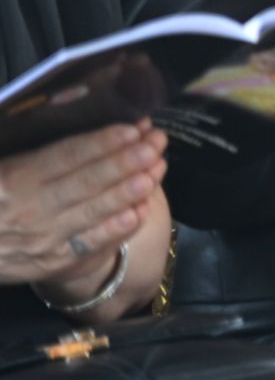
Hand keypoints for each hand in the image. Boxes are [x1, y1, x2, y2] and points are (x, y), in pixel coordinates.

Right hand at [0, 122, 164, 296]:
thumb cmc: (0, 196)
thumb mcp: (3, 167)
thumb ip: (39, 151)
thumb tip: (81, 117)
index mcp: (14, 178)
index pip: (64, 156)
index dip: (100, 142)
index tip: (132, 129)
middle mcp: (29, 209)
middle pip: (84, 182)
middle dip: (124, 162)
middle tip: (154, 144)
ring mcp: (43, 238)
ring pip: (92, 211)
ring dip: (127, 192)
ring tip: (154, 172)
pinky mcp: (54, 262)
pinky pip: (91, 244)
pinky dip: (117, 228)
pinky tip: (139, 211)